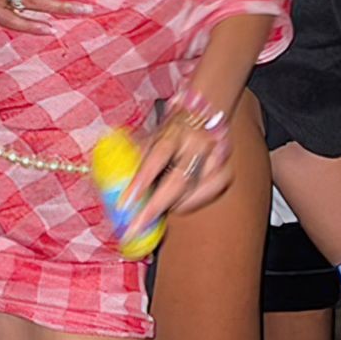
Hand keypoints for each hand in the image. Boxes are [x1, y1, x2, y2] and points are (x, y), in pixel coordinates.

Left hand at [123, 118, 233, 234]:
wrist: (203, 113)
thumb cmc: (170, 129)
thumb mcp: (151, 135)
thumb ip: (136, 155)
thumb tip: (114, 181)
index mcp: (175, 130)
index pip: (158, 156)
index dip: (141, 181)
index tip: (125, 203)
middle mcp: (198, 141)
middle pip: (179, 180)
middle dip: (155, 207)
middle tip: (137, 226)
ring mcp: (216, 155)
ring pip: (197, 190)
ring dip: (174, 206)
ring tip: (154, 214)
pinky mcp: (226, 168)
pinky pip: (212, 192)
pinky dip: (194, 202)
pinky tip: (179, 206)